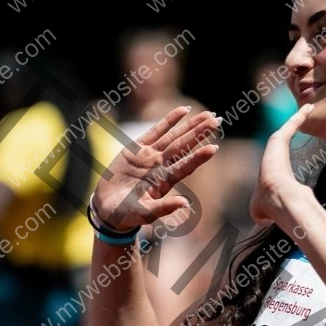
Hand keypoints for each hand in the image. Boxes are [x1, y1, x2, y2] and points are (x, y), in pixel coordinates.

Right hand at [93, 107, 220, 230]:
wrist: (108, 208)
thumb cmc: (126, 214)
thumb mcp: (144, 213)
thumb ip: (163, 208)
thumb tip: (185, 204)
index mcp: (164, 182)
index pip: (185, 166)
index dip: (198, 158)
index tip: (214, 148)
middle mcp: (161, 166)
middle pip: (183, 146)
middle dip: (199, 133)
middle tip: (217, 120)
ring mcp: (150, 156)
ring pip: (174, 136)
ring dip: (190, 125)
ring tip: (208, 114)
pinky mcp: (137, 148)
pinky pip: (156, 131)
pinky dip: (169, 120)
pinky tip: (184, 111)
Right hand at [249, 104, 315, 226]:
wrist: (277, 198)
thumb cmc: (270, 206)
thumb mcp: (262, 212)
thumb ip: (265, 215)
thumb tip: (263, 223)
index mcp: (269, 170)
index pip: (277, 157)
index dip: (283, 151)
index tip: (291, 146)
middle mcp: (270, 155)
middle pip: (283, 136)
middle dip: (292, 125)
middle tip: (303, 115)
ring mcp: (273, 146)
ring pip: (288, 127)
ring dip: (298, 116)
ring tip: (309, 107)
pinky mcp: (277, 139)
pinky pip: (292, 124)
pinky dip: (300, 115)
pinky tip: (310, 108)